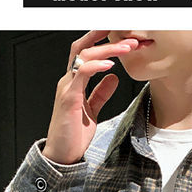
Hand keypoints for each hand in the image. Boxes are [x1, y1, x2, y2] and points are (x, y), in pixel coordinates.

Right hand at [42, 30, 140, 164]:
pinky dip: (96, 66)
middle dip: (104, 37)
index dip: (100, 40)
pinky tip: (110, 65)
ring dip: (106, 49)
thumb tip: (113, 78)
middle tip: (128, 37)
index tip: (122, 36)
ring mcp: (67, 88)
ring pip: (83, 56)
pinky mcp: (68, 99)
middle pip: (83, 48)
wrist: (62, 154)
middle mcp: (68, 80)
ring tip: (125, 48)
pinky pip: (81, 74)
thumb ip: (101, 93)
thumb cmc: (73, 135)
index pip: (85, 52)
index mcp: (74, 82)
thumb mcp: (93, 110)